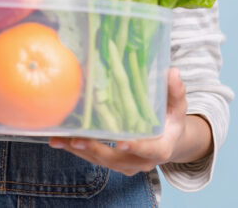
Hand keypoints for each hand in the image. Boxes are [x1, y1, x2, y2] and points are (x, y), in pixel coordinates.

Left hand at [49, 68, 210, 175]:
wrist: (169, 140)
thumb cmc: (172, 119)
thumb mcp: (177, 104)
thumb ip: (175, 91)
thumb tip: (172, 72)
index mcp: (160, 149)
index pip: (148, 150)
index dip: (136, 146)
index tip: (122, 141)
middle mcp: (142, 162)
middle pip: (116, 159)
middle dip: (95, 150)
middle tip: (76, 140)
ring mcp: (127, 165)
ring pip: (101, 161)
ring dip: (80, 151)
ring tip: (59, 141)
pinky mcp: (115, 163)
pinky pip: (95, 159)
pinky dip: (79, 150)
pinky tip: (62, 141)